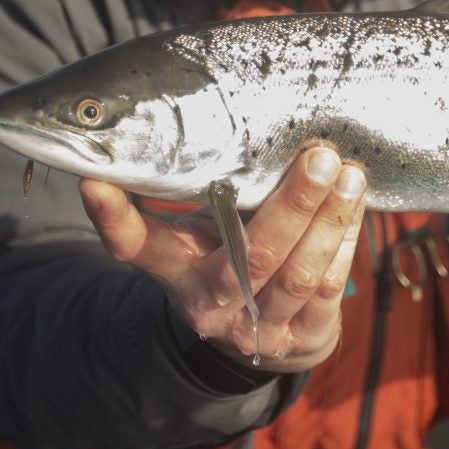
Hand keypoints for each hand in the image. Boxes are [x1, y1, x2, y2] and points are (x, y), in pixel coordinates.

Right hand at [79, 145, 366, 371]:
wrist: (255, 334)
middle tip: (318, 156)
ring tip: (348, 174)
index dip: (112, 216)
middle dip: (291, 205)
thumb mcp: (201, 225)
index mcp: (173, 268)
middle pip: (250, 256)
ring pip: (298, 275)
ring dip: (328, 221)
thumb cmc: (225, 252)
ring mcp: (256, 329)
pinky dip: (344, 243)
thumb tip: (209, 108)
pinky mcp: (301, 341)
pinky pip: (328, 290)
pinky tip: (354, 204)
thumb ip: (204, 186)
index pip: (134, 244)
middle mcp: (209, 304)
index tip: (94, 179)